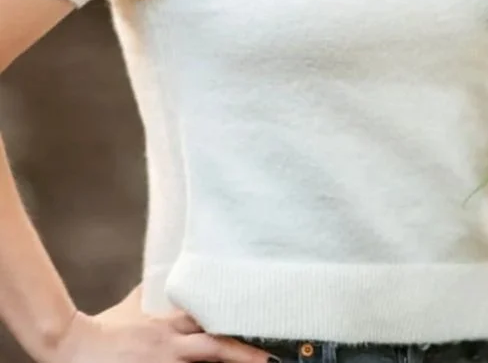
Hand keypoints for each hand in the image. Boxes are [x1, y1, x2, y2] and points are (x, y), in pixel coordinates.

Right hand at [45, 292, 276, 362]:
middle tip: (268, 360)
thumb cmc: (104, 329)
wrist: (74, 346)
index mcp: (168, 324)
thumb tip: (160, 280)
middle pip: (213, 347)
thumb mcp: (132, 308)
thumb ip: (152, 298)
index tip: (256, 327)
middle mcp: (170, 345)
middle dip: (242, 354)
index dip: (232, 324)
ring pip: (201, 362)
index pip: (207, 321)